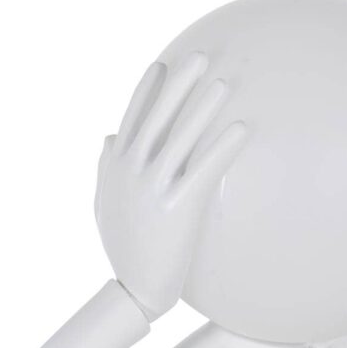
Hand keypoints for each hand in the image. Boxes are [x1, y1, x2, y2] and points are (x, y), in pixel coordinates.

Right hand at [95, 53, 246, 319]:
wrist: (134, 289)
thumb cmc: (122, 246)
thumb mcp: (104, 204)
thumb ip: (104, 168)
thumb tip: (108, 136)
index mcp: (117, 168)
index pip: (134, 119)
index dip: (148, 90)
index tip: (163, 65)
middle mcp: (133, 172)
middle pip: (160, 119)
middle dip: (180, 86)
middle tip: (201, 58)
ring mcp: (154, 189)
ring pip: (182, 139)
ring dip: (204, 108)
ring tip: (223, 83)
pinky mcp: (178, 208)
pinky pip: (205, 170)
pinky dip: (223, 147)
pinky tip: (242, 128)